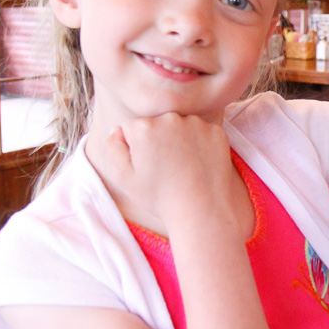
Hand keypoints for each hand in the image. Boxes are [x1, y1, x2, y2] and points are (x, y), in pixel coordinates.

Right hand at [95, 114, 247, 237]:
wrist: (203, 210)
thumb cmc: (160, 197)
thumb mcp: (123, 178)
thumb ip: (112, 148)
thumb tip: (118, 130)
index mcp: (144, 128)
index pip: (132, 127)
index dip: (135, 147)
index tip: (146, 164)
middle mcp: (170, 118)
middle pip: (157, 123)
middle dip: (157, 139)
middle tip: (164, 167)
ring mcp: (196, 123)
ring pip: (180, 126)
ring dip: (179, 139)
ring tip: (182, 168)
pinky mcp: (216, 131)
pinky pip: (201, 132)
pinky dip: (200, 144)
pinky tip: (198, 164)